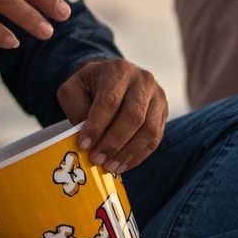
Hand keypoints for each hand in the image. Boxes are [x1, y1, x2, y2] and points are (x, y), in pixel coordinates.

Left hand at [59, 58, 166, 173]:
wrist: (113, 78)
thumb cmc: (90, 86)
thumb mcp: (74, 89)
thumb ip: (76, 108)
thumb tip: (86, 137)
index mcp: (118, 70)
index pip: (110, 101)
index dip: (97, 126)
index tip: (83, 145)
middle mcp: (143, 80)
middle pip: (133, 116)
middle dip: (113, 142)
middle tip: (96, 159)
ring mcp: (158, 96)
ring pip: (148, 130)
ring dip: (127, 153)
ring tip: (109, 167)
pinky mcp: (164, 112)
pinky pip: (155, 138)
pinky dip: (138, 155)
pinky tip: (122, 165)